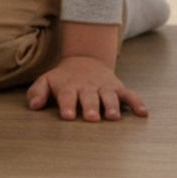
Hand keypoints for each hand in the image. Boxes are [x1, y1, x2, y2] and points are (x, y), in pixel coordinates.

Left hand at [27, 55, 148, 121]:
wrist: (85, 60)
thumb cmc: (63, 78)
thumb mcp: (47, 81)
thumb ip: (38, 92)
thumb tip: (33, 106)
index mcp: (69, 86)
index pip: (67, 96)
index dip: (67, 105)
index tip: (68, 116)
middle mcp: (87, 87)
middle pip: (89, 97)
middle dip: (91, 107)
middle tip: (92, 118)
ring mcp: (104, 87)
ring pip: (109, 96)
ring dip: (111, 106)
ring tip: (113, 117)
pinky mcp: (118, 88)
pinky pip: (130, 95)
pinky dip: (137, 103)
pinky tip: (143, 113)